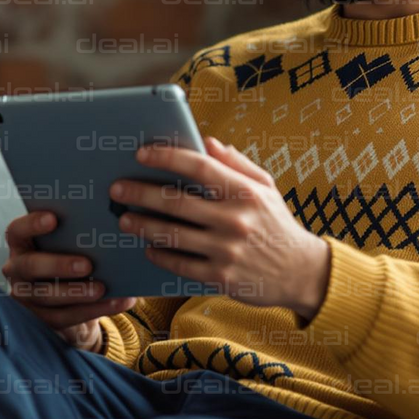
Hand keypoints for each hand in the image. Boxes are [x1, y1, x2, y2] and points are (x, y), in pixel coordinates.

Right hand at [0, 209, 136, 351]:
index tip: (53, 218)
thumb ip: (78, 234)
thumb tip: (114, 221)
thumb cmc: (71, 257)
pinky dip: (93, 310)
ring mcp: (25, 296)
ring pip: (47, 295)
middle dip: (59, 264)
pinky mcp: (40, 319)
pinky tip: (117, 302)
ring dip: (77, 292)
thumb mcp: (70, 244)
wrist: (72, 298)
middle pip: (30, 266)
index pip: (18, 230)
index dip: (32, 224)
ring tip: (103, 288)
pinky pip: (64, 316)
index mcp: (22, 243)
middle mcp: (17, 269)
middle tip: (87, 264)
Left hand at [111, 136, 330, 320]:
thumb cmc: (277, 224)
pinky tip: (149, 247)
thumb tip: (206, 141)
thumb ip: (235, 163)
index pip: (199, 166)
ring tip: (125, 219)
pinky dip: (159, 255)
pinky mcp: (220, 278)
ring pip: (171, 234)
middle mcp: (235, 220)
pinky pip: (179, 264)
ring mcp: (226, 250)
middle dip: (140, 193)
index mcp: (245, 192)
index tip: (141, 153)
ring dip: (142, 225)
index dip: (167, 157)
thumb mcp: (265, 188)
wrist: (301, 272)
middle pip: (176, 202)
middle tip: (118, 189)